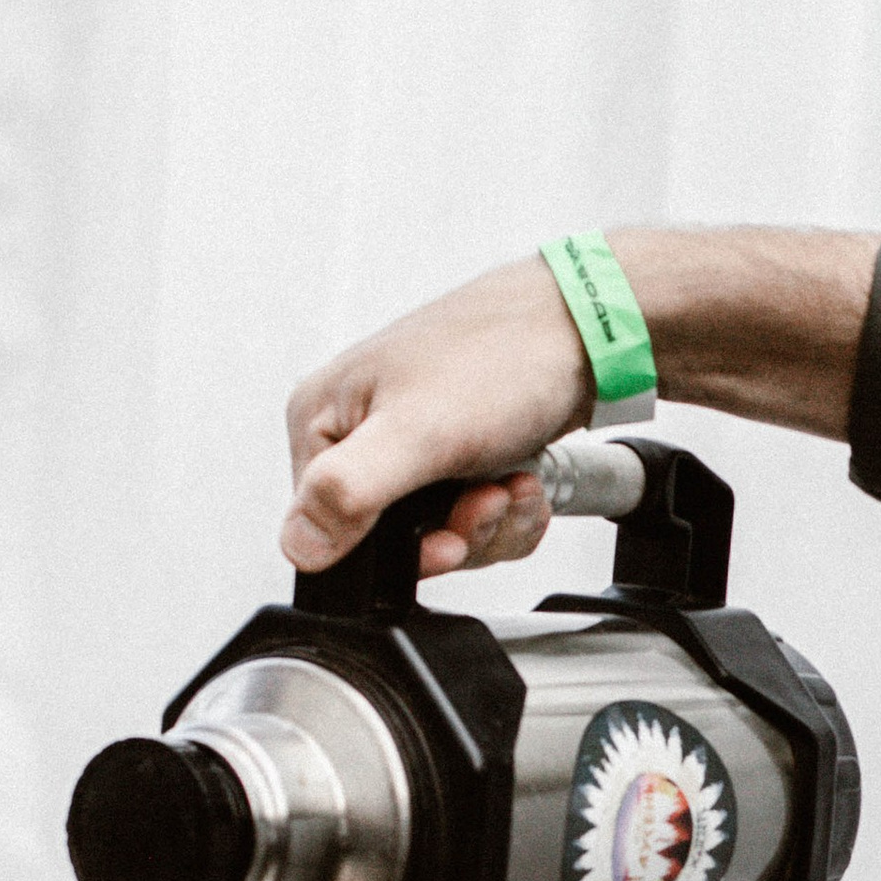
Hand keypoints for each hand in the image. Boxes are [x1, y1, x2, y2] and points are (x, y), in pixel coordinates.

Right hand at [283, 256, 590, 580]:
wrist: (582, 328)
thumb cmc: (499, 355)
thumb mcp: (416, 432)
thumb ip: (347, 491)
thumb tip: (299, 544)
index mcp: (321, 422)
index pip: (325, 533)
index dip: (395, 552)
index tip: (448, 538)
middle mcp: (359, 435)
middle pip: (392, 543)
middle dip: (458, 534)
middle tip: (490, 497)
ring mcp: (409, 446)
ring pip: (441, 535)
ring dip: (491, 523)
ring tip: (513, 479)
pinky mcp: (454, 456)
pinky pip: (474, 519)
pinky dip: (508, 512)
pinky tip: (524, 479)